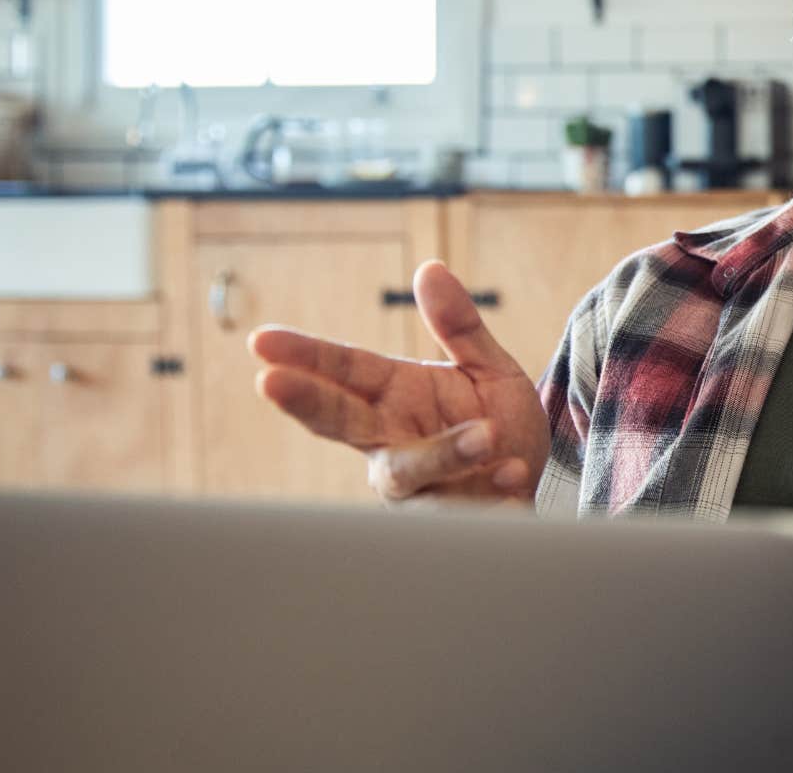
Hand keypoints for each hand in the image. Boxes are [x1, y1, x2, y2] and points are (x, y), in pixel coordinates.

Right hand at [248, 259, 549, 503]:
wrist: (531, 490)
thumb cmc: (500, 425)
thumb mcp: (488, 368)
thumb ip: (460, 326)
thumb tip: (431, 268)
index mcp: (394, 395)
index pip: (341, 370)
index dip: (301, 356)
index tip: (261, 341)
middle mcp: (390, 442)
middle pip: (339, 422)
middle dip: (305, 401)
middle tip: (270, 382)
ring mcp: (413, 487)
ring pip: (406, 472)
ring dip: (444, 453)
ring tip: (488, 436)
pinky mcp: (442, 523)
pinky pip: (456, 513)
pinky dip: (491, 496)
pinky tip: (515, 481)